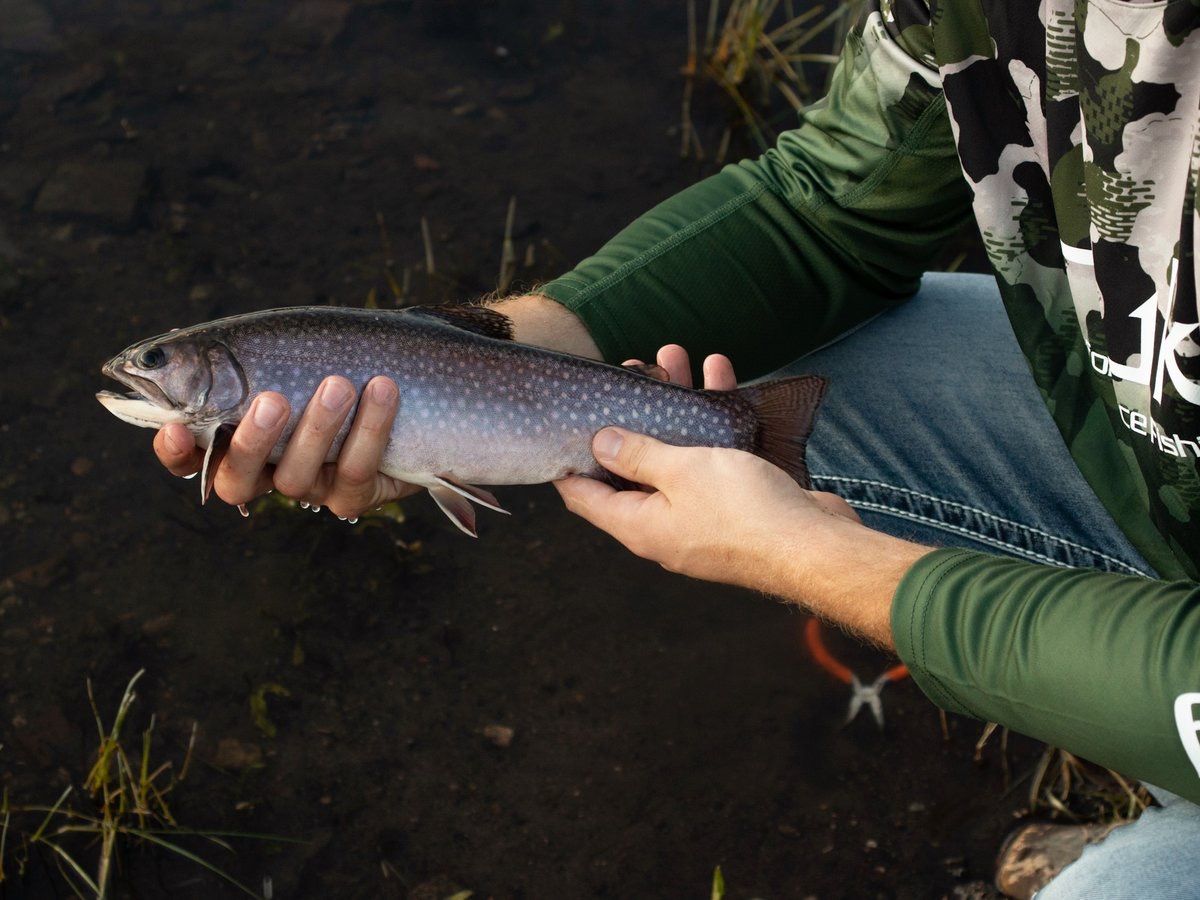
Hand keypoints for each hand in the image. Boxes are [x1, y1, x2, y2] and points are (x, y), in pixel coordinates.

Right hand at [153, 375, 419, 518]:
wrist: (410, 380)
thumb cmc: (333, 357)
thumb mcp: (283, 349)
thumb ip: (236, 355)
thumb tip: (172, 343)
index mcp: (237, 438)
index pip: (190, 458)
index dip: (176, 453)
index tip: (176, 428)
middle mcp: (267, 471)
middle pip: (238, 482)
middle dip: (251, 443)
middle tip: (271, 400)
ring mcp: (310, 488)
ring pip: (297, 477)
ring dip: (318, 427)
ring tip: (338, 384)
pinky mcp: (354, 496)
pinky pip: (355, 472)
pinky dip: (370, 428)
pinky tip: (382, 389)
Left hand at [554, 346, 857, 582]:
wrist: (815, 545)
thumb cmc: (743, 512)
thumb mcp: (680, 471)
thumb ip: (637, 454)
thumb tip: (599, 444)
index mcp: (638, 525)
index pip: (584, 497)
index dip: (567, 463)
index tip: (563, 424)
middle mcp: (663, 524)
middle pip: (632, 466)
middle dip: (632, 416)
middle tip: (630, 373)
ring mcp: (700, 514)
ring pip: (678, 452)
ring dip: (676, 406)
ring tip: (673, 359)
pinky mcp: (735, 503)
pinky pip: (714, 455)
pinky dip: (714, 418)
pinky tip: (720, 374)